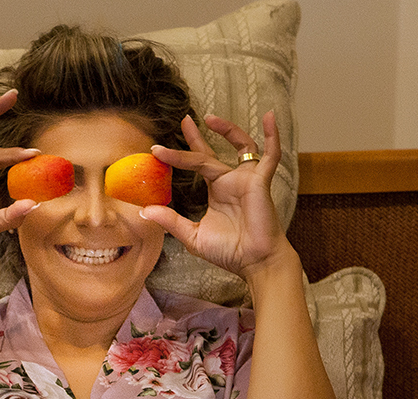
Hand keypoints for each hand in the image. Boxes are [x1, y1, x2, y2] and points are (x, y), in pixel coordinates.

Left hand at [142, 112, 296, 281]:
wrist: (254, 263)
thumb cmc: (230, 251)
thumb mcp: (193, 235)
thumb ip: (171, 221)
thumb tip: (145, 211)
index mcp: (216, 191)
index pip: (197, 164)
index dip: (179, 154)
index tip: (158, 149)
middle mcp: (231, 181)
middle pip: (211, 152)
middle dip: (196, 136)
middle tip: (183, 120)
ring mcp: (247, 179)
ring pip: (240, 145)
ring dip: (228, 129)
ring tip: (210, 118)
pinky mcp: (261, 181)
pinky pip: (271, 155)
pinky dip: (273, 136)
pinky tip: (270, 117)